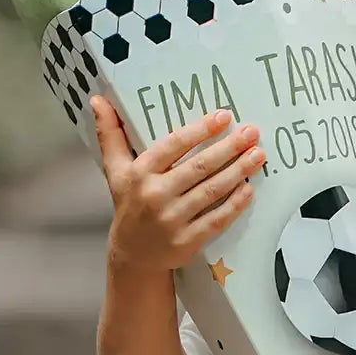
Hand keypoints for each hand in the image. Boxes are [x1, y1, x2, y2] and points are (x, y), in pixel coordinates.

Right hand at [91, 98, 264, 273]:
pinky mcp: (187, 241)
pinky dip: (235, 204)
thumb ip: (110, 135)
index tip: (224, 116)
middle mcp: (155, 195)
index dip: (200, 130)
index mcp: (139, 173)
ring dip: (238, 171)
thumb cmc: (129, 204)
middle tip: (252, 132)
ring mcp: (172, 220)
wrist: (133, 254)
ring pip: (211, 190)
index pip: (173, 146)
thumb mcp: (115, 170)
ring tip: (258, 155)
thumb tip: (97, 100)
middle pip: (199, 167)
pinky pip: (216, 219)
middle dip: (229, 148)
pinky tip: (249, 188)